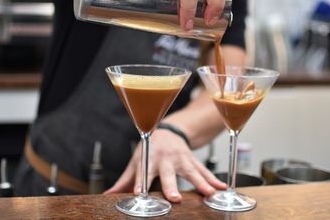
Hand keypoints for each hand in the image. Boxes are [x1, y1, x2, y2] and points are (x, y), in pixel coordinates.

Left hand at [104, 129, 226, 201]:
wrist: (168, 131)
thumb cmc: (150, 148)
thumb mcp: (136, 161)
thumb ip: (125, 180)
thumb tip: (108, 195)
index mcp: (149, 158)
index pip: (144, 171)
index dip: (141, 182)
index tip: (140, 193)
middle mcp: (166, 159)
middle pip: (168, 173)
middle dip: (171, 185)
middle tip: (174, 198)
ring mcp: (182, 159)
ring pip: (192, 171)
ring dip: (201, 183)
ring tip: (209, 194)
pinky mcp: (193, 160)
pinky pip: (204, 170)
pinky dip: (214, 179)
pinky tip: (221, 188)